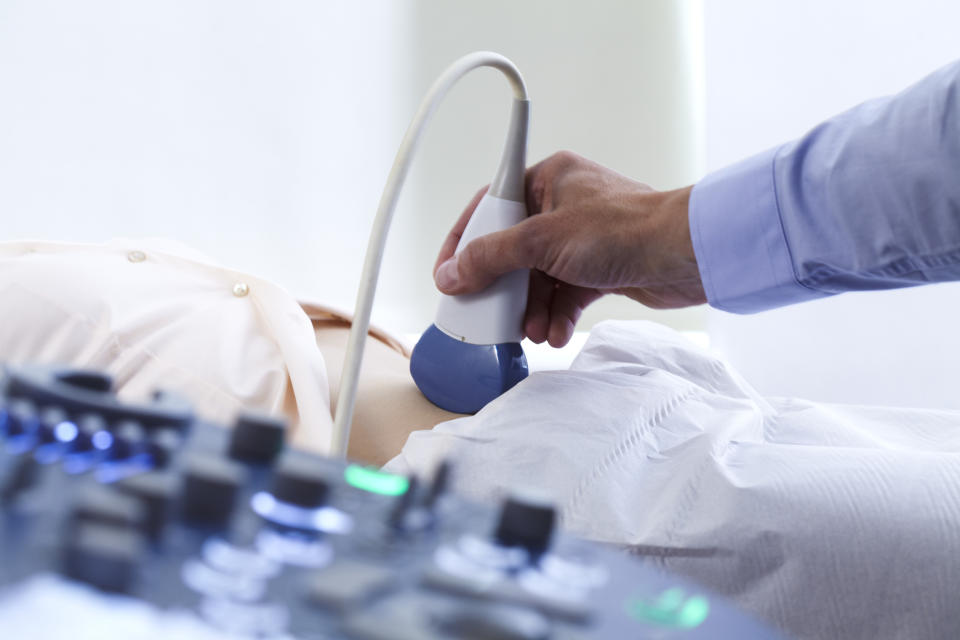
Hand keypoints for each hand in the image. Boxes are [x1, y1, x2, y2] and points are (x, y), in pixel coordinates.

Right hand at [433, 151, 704, 346]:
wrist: (684, 255)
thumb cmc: (626, 229)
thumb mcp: (543, 241)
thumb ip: (492, 257)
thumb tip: (453, 273)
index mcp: (547, 180)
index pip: (489, 208)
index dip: (465, 242)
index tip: (447, 273)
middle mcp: (562, 206)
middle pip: (511, 250)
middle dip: (503, 288)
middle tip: (488, 312)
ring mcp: (580, 239)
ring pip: (537, 278)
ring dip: (531, 308)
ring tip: (530, 329)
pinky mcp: (599, 268)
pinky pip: (564, 294)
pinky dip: (557, 314)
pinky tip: (555, 331)